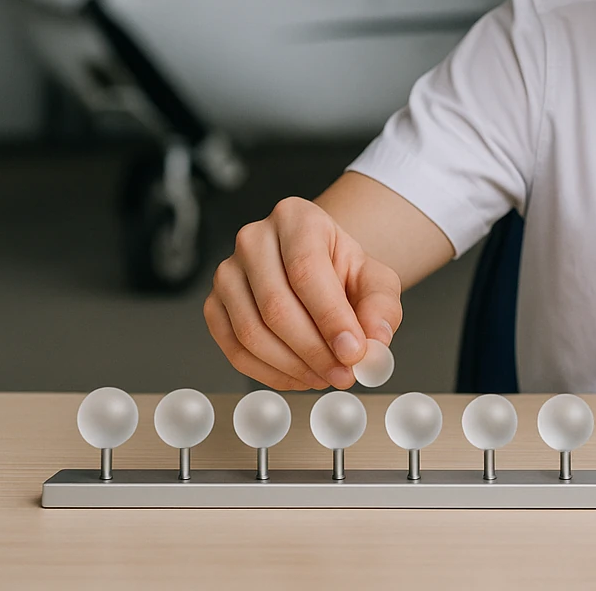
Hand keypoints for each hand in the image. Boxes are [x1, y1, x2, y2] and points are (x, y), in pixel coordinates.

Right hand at [204, 196, 403, 390]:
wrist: (316, 270)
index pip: (306, 270)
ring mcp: (227, 273)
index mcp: (296, 218)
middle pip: (275, 305)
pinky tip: (300, 377)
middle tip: (343, 375)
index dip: (330, 317)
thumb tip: (376, 340)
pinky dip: (269, 373)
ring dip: (293, 366)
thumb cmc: (342, 271)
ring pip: (251, 332)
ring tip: (326, 377)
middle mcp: (254, 239)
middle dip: (314, 351)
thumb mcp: (375, 280)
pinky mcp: (214, 306)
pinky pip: (235, 350)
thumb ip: (381, 306)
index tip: (354, 352)